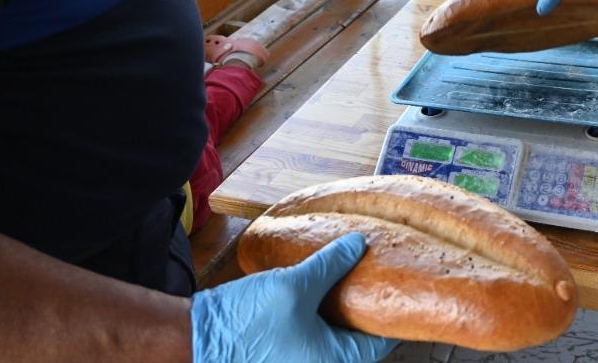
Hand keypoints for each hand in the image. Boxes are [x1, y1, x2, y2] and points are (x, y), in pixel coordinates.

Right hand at [191, 232, 395, 362]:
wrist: (197, 339)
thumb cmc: (246, 323)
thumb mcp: (296, 285)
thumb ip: (331, 265)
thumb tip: (359, 245)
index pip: (380, 341)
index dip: (393, 311)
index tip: (400, 287)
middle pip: (358, 341)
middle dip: (365, 309)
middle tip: (373, 276)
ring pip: (335, 340)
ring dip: (340, 312)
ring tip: (346, 279)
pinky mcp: (286, 358)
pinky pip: (315, 341)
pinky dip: (320, 318)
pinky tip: (318, 292)